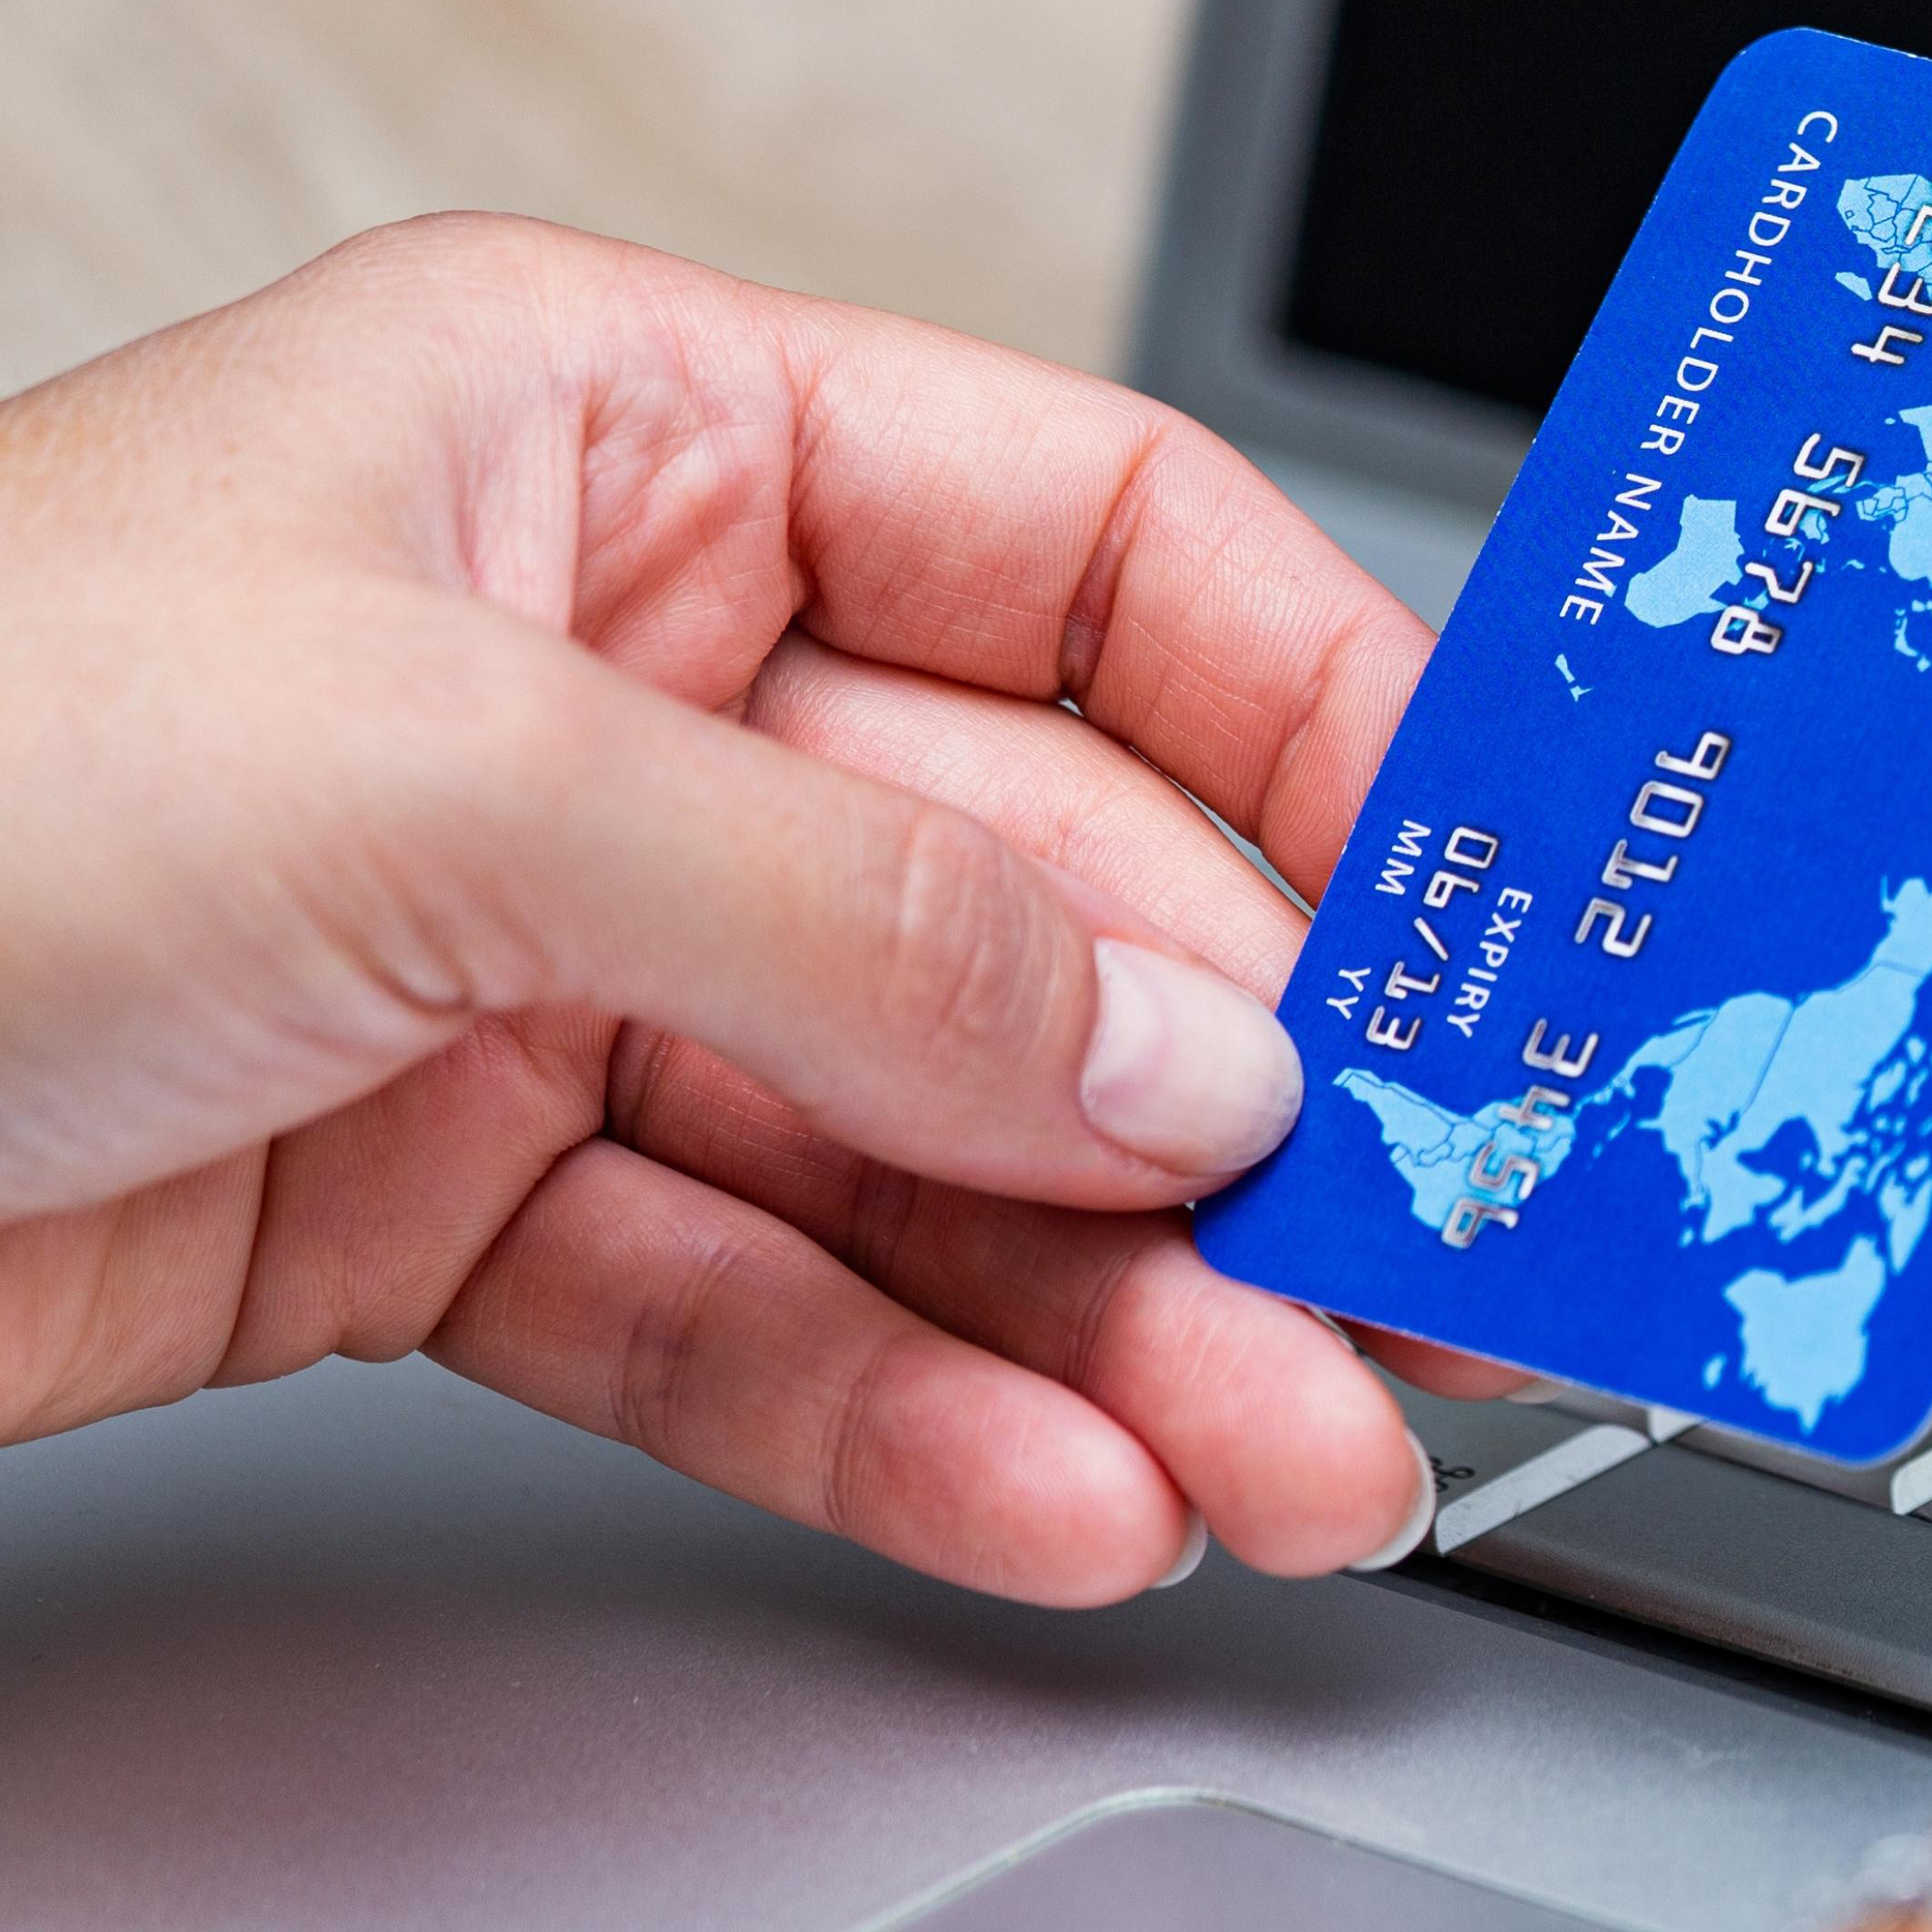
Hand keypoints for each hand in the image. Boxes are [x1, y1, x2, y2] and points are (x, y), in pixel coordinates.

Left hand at [0, 217, 1443, 1598]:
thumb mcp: (434, 772)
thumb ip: (872, 913)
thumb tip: (1195, 1046)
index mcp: (615, 444)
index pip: (1094, 555)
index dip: (1326, 731)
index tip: (1497, 918)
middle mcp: (604, 692)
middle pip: (1048, 903)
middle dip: (1247, 1111)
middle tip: (1435, 1279)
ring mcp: (535, 962)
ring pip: (933, 1146)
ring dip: (1128, 1314)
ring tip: (1290, 1453)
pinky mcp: (446, 1205)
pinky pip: (758, 1310)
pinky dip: (911, 1411)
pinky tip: (1053, 1487)